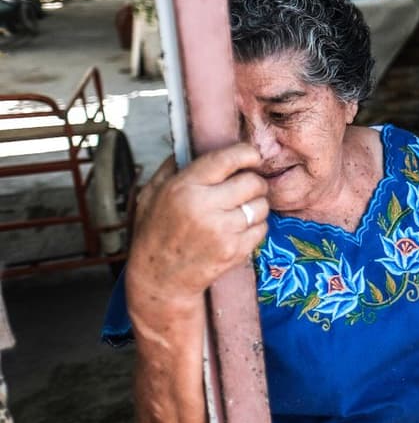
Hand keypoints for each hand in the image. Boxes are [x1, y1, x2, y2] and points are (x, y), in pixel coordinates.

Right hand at [126, 144, 268, 311]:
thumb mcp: (151, 195)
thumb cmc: (155, 233)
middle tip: (246, 188)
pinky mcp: (235, 250)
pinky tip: (238, 230)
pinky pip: (262, 228)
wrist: (159, 279)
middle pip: (253, 182)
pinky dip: (255, 227)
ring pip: (261, 206)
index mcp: (184, 187)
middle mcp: (204, 207)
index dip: (247, 153)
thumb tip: (192, 142)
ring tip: (239, 211)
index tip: (251, 156)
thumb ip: (172, 167)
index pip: (228, 158)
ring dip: (256, 206)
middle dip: (254, 183)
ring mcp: (221, 231)